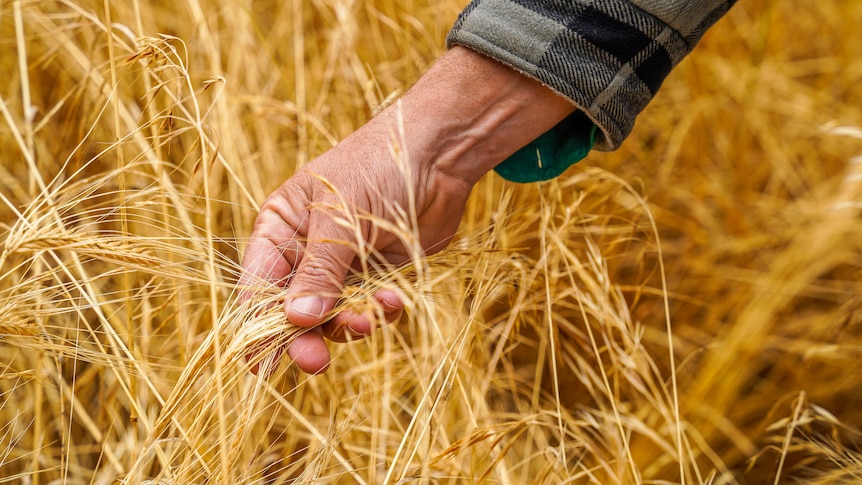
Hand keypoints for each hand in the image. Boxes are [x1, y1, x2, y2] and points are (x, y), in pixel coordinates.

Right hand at [239, 46, 575, 374]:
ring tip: (367, 323)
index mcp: (280, 228)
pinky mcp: (377, 272)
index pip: (257, 285)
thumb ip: (320, 272)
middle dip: (303, 336)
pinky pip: (368, 308)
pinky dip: (378, 313)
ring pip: (331, 314)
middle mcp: (305, 250)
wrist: (438, 153)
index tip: (263, 365)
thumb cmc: (378, 168)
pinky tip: (393, 303)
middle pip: (292, 309)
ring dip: (346, 326)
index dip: (257, 328)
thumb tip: (297, 321)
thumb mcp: (340, 218)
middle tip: (316, 363)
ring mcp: (342, 263)